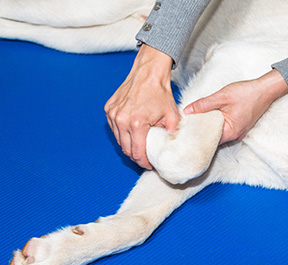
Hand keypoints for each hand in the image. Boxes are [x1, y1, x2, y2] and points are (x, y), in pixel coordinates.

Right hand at [105, 44, 178, 168]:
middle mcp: (121, 120)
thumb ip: (172, 134)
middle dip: (137, 156)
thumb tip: (172, 148)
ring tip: (141, 146)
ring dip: (129, 145)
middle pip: (126, 149)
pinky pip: (115, 129)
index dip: (144, 162)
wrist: (148, 73)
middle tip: (146, 157)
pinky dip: (123, 133)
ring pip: (119, 140)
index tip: (150, 164)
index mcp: (136, 124)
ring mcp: (113, 114)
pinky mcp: (109, 109)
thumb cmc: (161, 93)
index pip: (137, 153)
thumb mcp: (172, 116)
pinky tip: (134, 133)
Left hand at [183, 69, 287, 143]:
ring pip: (219, 132)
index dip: (196, 134)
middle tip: (187, 124)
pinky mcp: (241, 126)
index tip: (185, 130)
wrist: (265, 89)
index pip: (208, 139)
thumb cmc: (247, 93)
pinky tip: (210, 117)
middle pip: (213, 137)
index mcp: (230, 132)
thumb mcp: (222, 96)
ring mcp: (239, 131)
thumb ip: (204, 104)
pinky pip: (225, 128)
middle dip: (201, 131)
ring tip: (196, 120)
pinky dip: (217, 124)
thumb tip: (188, 110)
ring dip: (209, 126)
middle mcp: (235, 135)